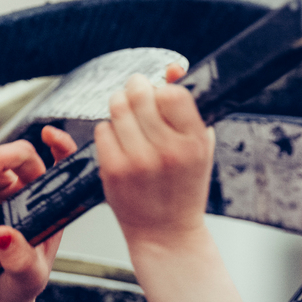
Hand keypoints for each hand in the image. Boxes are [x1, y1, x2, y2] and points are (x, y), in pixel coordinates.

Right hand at [0, 127, 76, 301]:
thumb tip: (4, 234)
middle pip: (21, 156)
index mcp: (52, 208)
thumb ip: (18, 260)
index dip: (62, 147)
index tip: (50, 135)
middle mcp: (30, 196)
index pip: (63, 169)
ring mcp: (4, 194)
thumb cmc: (18, 288)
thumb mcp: (26, 281)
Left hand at [95, 67, 214, 247]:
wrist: (166, 233)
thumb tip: (172, 67)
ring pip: (118, 108)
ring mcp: (138, 161)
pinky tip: (121, 146)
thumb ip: (188, 106)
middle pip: (140, 94)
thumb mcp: (199, 146)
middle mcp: (167, 151)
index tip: (161, 99)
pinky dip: (109, 132)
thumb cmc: (184, 187)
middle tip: (137, 97)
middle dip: (136, 90)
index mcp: (194, 143)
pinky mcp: (113, 170)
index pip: (172, 93)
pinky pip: (102, 130)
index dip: (163, 90)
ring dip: (120, 108)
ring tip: (130, 122)